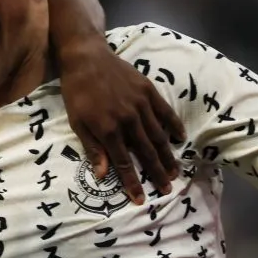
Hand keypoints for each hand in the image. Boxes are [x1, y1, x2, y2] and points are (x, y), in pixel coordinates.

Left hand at [58, 37, 185, 203]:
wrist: (86, 58)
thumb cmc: (77, 93)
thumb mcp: (77, 123)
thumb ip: (92, 148)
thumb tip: (102, 175)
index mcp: (108, 130)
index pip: (123, 163)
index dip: (132, 182)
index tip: (141, 199)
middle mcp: (128, 120)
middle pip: (146, 152)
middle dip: (157, 173)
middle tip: (167, 188)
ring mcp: (140, 104)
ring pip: (158, 135)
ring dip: (167, 156)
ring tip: (175, 171)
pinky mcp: (148, 91)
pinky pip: (165, 112)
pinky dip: (174, 126)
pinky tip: (180, 138)